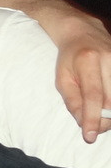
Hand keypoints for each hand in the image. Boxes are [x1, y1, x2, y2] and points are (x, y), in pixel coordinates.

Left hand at [53, 14, 110, 142]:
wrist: (82, 31)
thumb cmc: (69, 58)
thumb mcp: (62, 77)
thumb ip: (72, 100)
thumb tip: (82, 122)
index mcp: (86, 61)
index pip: (92, 95)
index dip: (92, 117)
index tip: (89, 136)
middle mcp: (108, 59)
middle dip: (103, 119)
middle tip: (95, 128)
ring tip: (101, 118)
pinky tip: (108, 107)